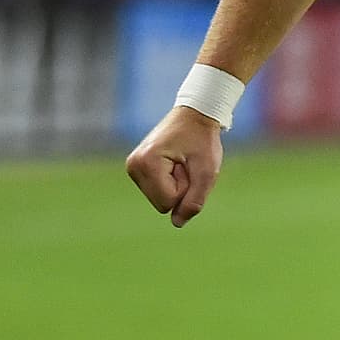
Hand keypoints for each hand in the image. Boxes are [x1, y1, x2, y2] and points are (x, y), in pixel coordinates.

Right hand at [125, 106, 223, 228]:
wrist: (195, 116)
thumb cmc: (203, 140)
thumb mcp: (207, 172)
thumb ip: (194, 201)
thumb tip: (177, 223)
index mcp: (146, 163)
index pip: (168, 202)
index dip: (186, 188)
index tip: (188, 165)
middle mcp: (133, 166)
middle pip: (162, 204)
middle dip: (180, 188)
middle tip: (185, 164)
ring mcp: (132, 167)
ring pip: (160, 200)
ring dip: (176, 185)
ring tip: (180, 162)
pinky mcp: (136, 169)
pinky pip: (158, 192)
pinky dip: (170, 182)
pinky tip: (174, 163)